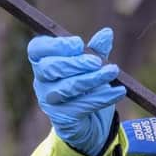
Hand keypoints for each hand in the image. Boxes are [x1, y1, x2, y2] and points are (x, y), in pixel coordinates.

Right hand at [27, 27, 125, 155]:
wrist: (90, 122)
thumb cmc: (87, 86)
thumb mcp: (93, 66)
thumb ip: (96, 50)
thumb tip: (107, 33)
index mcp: (43, 62)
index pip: (37, 49)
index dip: (56, 45)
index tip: (79, 43)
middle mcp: (41, 81)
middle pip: (49, 68)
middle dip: (75, 63)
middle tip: (98, 62)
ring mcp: (49, 101)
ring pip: (67, 88)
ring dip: (93, 79)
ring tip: (113, 72)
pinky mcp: (62, 118)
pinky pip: (82, 106)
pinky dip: (102, 97)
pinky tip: (119, 91)